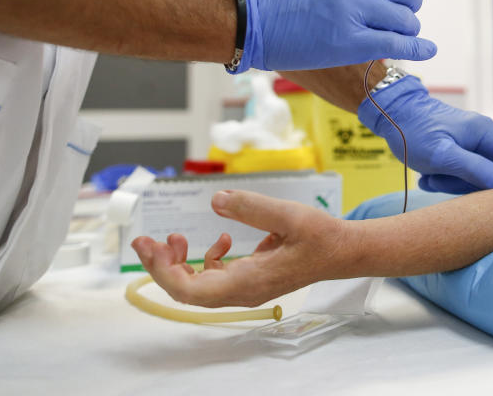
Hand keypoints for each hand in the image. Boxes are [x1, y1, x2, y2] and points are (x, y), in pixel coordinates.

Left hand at [131, 190, 349, 306]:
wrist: (344, 252)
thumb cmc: (321, 237)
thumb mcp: (288, 215)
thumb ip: (250, 208)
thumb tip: (215, 201)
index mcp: (248, 282)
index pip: (190, 290)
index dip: (163, 270)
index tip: (150, 245)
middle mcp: (243, 292)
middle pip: (187, 291)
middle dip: (162, 266)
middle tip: (148, 240)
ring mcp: (247, 288)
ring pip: (199, 286)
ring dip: (181, 264)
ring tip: (177, 238)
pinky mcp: (251, 280)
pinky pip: (216, 279)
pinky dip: (208, 260)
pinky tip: (222, 239)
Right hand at [235, 0, 436, 71]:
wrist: (254, 19)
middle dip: (407, 6)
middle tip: (391, 14)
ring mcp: (352, 9)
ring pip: (407, 20)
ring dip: (403, 29)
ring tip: (385, 32)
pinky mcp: (350, 41)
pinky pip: (400, 43)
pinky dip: (419, 48)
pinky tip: (427, 49)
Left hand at [358, 76, 492, 193]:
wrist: (394, 114)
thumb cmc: (417, 131)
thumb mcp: (443, 154)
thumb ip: (474, 169)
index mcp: (487, 136)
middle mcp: (486, 141)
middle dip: (466, 185)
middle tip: (438, 175)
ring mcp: (474, 148)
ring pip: (474, 182)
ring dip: (450, 182)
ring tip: (429, 170)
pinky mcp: (463, 154)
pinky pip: (461, 178)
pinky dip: (443, 179)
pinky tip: (428, 170)